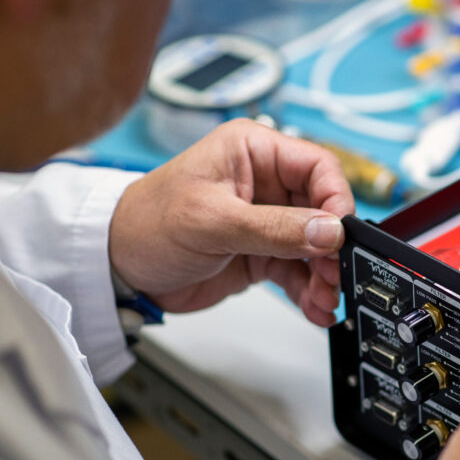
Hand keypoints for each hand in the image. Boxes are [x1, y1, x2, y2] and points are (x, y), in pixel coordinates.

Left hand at [108, 119, 354, 325]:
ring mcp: (266, 220)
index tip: (342, 234)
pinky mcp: (262, 253)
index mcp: (252, 152)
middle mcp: (264, 183)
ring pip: (316, 246)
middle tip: (335, 275)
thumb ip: (275, 228)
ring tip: (323, 299)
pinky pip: (299, 271)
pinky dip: (309, 291)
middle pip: (323, 211)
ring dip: (324, 276)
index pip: (317, 166)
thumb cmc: (146, 224)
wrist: (117, 267)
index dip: (336, 199)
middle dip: (332, 248)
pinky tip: (314, 308)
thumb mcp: (213, 222)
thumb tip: (328, 231)